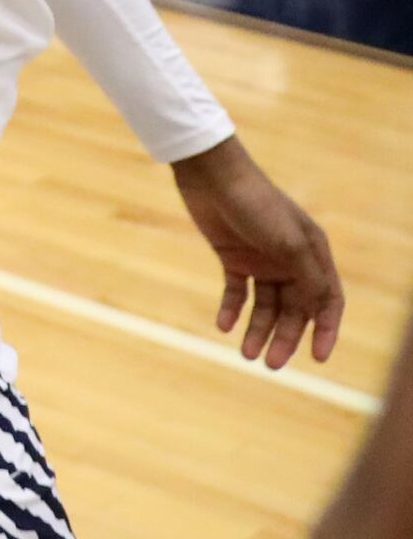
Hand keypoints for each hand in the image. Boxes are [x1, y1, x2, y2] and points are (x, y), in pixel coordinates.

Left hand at [174, 138, 344, 370]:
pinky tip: (223, 326)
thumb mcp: (288, 243)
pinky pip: (236, 291)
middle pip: (293, 309)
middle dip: (284, 337)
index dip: (325, 331)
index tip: (318, 358)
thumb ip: (309, 277)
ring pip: (264, 305)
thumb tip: (325, 310)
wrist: (211, 174)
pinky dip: (232, 309)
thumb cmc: (256, 204)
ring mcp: (261, 259)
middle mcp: (290, 260)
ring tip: (246, 354)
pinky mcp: (232, 256)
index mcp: (313, 255)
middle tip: (271, 364)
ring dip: (258, 330)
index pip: (327, 301)